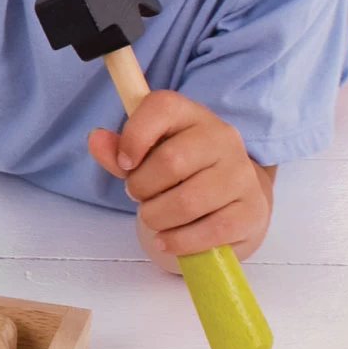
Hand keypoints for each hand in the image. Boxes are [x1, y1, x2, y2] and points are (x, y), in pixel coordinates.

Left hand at [86, 91, 273, 261]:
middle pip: (170, 162)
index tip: (124, 164)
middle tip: (139, 195)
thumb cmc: (180, 172)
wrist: (230, 197)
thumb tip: (95, 139)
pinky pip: (210, 231)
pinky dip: (178, 241)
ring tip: (153, 217)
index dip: (133, 136)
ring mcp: (242, 174)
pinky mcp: (252, 211)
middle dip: (141, 187)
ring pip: (187, 201)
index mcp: (192, 114)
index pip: (161, 107)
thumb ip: (118, 149)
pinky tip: (166, 240)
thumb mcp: (146, 154)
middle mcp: (223, 138)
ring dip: (156, 217)